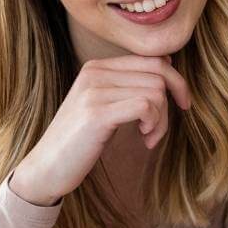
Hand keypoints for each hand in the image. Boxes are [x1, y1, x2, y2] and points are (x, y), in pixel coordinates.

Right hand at [8, 56, 191, 206]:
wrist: (46, 168)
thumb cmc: (80, 141)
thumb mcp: (104, 105)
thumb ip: (128, 85)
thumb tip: (168, 61)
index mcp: (97, 67)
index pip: (152, 59)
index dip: (176, 81)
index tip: (181, 105)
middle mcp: (94, 72)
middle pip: (158, 75)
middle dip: (169, 105)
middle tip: (157, 130)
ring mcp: (94, 91)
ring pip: (155, 92)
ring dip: (161, 120)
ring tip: (148, 137)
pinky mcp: (97, 113)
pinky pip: (145, 106)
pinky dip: (154, 125)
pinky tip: (145, 139)